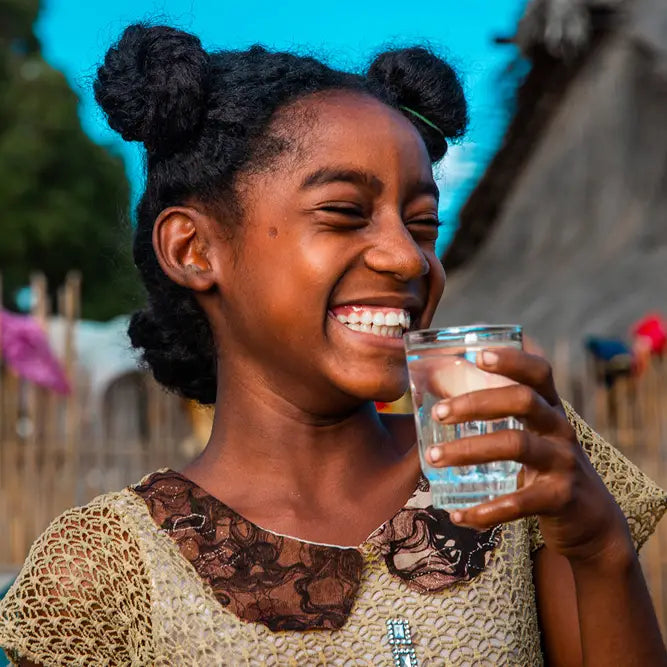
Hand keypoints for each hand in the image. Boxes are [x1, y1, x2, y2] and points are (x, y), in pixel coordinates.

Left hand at [426, 347, 631, 563]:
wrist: (593, 521)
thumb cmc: (547, 470)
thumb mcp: (535, 437)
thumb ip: (501, 421)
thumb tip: (435, 408)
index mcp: (551, 409)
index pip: (539, 372)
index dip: (512, 359)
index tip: (478, 354)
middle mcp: (561, 428)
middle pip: (522, 400)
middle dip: (475, 402)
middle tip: (438, 413)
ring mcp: (564, 462)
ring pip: (516, 444)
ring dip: (468, 449)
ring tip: (433, 458)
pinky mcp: (562, 497)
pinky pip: (519, 502)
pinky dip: (485, 510)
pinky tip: (458, 516)